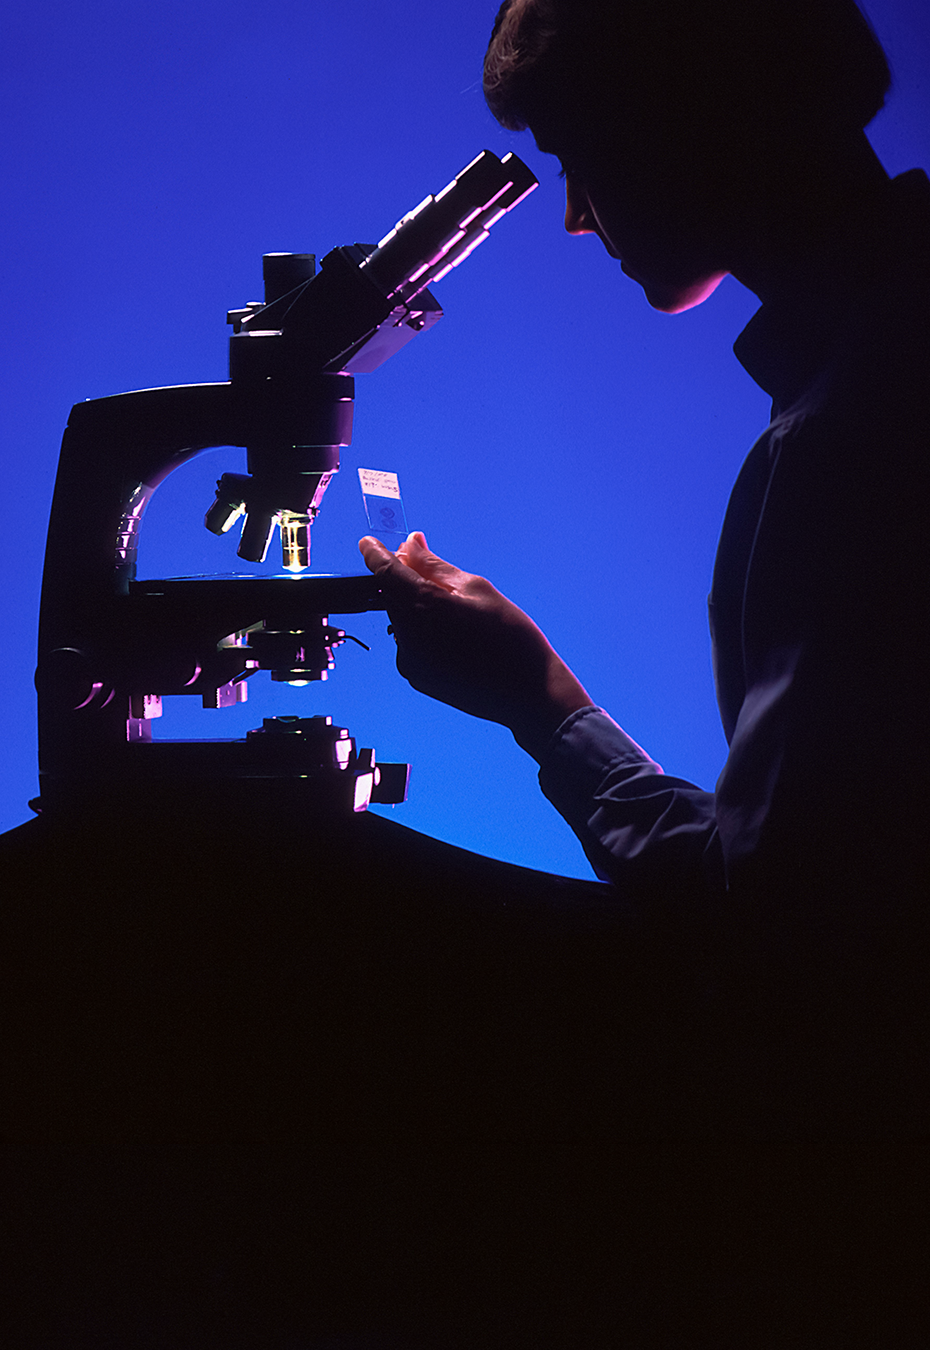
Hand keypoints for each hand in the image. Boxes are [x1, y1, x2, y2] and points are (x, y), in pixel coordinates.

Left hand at [358, 531, 592, 760]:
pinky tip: (457, 637)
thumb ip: (434, 566)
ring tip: (458, 613)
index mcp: (422, 606)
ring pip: (403, 620)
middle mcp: (407, 636)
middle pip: (393, 596)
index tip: (368, 543)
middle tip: (431, 570)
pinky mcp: (417, 678)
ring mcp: (410, 661)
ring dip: (417, 608)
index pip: (384, 571)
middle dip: (405, 579)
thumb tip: (409, 545)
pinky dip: (425, 632)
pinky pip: (412, 644)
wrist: (528, 692)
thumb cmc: (510, 635)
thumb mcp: (475, 588)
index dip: (374, 553)